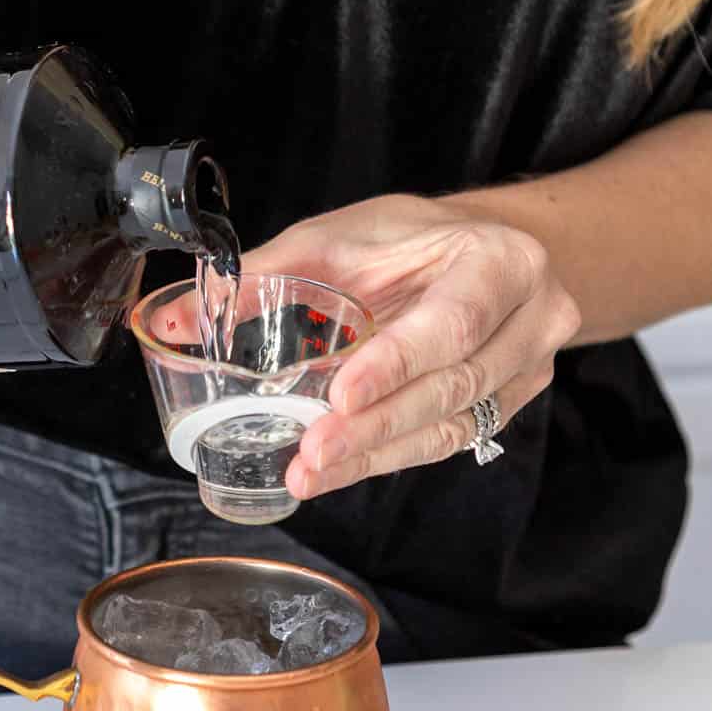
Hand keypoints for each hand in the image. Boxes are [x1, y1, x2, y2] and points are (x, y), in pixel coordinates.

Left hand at [243, 195, 581, 499]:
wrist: (478, 249)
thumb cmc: (409, 239)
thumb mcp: (340, 238)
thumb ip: (263, 275)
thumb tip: (179, 317)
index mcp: (502, 259)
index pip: (454, 321)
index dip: (397, 363)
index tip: (340, 395)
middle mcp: (532, 317)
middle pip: (453, 385)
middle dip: (376, 426)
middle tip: (313, 453)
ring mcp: (528, 366)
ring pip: (451, 425)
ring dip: (377, 454)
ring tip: (312, 472)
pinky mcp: (509, 404)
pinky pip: (448, 440)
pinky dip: (389, 457)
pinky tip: (341, 469)